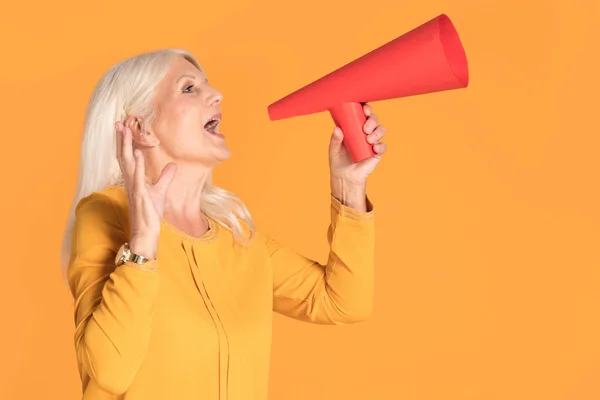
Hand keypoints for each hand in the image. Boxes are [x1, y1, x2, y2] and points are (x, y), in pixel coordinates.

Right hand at [115, 121, 177, 258]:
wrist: (147, 232)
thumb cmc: (150, 213)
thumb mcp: (161, 192)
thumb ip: (166, 177)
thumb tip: (172, 165)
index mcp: (134, 179)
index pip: (128, 156)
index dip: (126, 142)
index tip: (124, 126)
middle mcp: (131, 181)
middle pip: (124, 156)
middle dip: (122, 139)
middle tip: (119, 122)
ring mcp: (134, 187)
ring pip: (128, 163)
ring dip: (127, 146)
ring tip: (126, 131)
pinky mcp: (140, 195)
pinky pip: (137, 178)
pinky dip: (138, 165)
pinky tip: (138, 153)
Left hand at [328, 103, 386, 186]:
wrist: (345, 177)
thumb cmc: (338, 161)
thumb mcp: (334, 150)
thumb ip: (335, 140)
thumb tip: (337, 129)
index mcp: (354, 127)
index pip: (362, 113)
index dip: (366, 108)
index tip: (364, 109)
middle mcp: (365, 132)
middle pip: (373, 119)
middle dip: (372, 121)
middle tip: (365, 129)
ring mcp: (372, 142)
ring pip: (380, 130)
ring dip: (377, 132)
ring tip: (369, 140)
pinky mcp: (377, 153)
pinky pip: (383, 146)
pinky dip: (380, 146)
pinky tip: (375, 148)